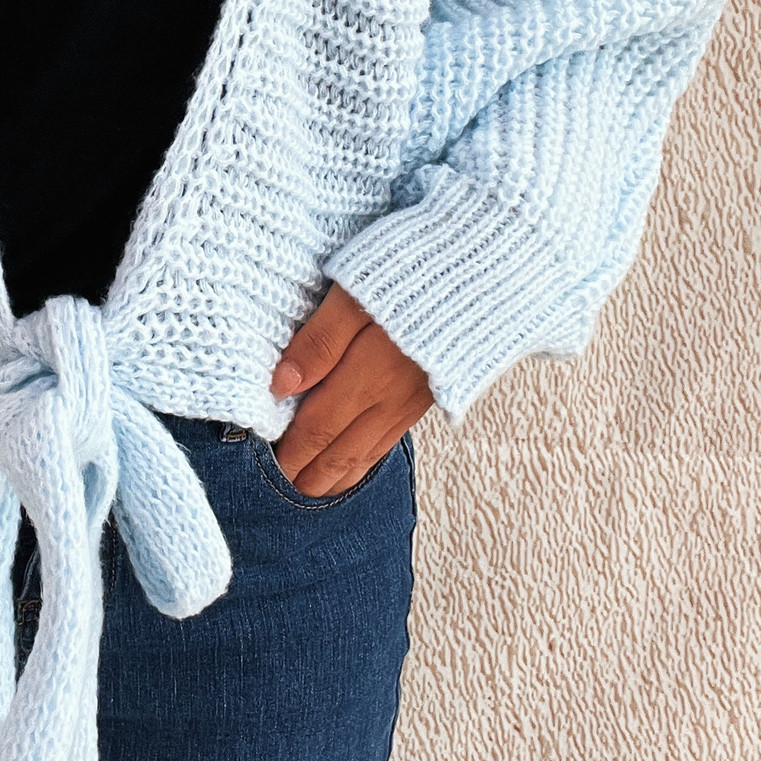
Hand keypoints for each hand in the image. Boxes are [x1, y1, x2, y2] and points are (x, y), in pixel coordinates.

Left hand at [269, 282, 432, 496]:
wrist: (493, 268)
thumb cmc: (417, 269)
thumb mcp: (356, 289)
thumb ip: (319, 339)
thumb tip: (279, 385)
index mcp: (367, 374)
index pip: (317, 427)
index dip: (291, 451)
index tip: (267, 468)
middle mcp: (391, 397)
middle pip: (341, 448)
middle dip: (310, 473)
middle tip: (284, 492)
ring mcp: (414, 398)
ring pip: (369, 450)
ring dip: (338, 473)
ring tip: (315, 489)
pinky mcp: (432, 391)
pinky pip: (392, 438)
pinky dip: (368, 459)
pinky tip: (360, 459)